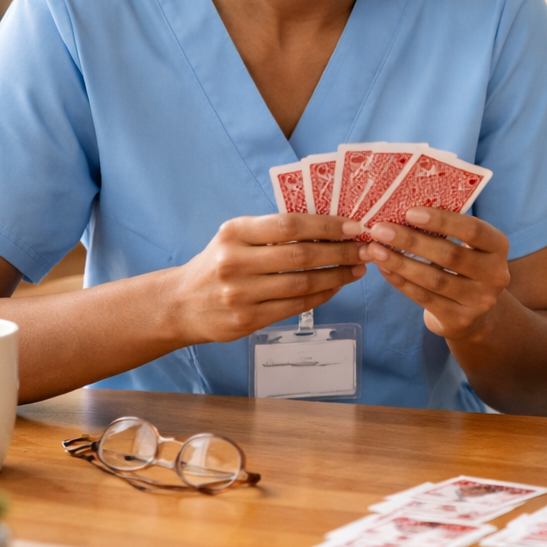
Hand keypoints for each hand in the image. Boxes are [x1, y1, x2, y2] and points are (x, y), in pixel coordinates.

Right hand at [170, 214, 366, 344]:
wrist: (180, 304)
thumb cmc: (218, 262)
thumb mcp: (236, 237)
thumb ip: (273, 230)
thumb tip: (330, 225)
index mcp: (234, 233)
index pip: (289, 225)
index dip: (326, 225)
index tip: (354, 225)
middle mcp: (234, 262)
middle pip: (300, 256)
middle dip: (340, 251)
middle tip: (366, 248)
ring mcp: (240, 295)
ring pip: (301, 284)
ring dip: (337, 276)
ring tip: (357, 268)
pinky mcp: (246, 321)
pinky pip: (295, 307)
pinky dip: (321, 295)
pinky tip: (335, 286)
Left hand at [362, 209, 510, 340]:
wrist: (474, 313)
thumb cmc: (464, 266)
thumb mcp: (468, 245)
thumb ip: (448, 229)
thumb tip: (403, 208)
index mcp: (498, 246)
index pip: (473, 229)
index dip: (442, 221)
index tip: (410, 212)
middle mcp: (495, 275)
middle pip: (450, 255)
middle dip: (412, 241)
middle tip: (381, 230)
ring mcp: (478, 301)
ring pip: (434, 280)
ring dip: (401, 263)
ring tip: (375, 249)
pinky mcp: (459, 320)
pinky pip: (424, 298)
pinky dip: (401, 282)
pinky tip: (384, 269)